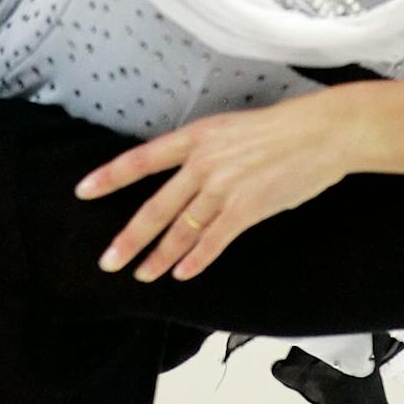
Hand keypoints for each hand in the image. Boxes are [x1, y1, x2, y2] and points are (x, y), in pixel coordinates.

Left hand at [75, 90, 349, 281]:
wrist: (320, 132)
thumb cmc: (279, 129)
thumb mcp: (229, 129)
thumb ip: (204, 152)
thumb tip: (184, 179)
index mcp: (196, 136)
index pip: (141, 159)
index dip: (109, 177)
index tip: (83, 191)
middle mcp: (202, 162)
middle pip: (155, 206)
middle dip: (129, 238)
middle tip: (107, 260)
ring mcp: (223, 187)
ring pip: (180, 230)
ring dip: (159, 257)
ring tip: (142, 273)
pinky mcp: (246, 209)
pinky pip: (213, 242)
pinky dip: (196, 261)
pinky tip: (183, 274)